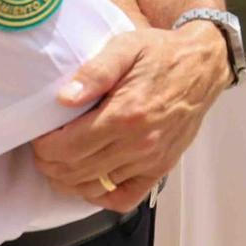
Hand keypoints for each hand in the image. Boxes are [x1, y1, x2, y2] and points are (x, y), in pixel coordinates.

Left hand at [31, 22, 227, 211]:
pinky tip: (92, 178)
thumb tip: (64, 98)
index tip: (41, 134)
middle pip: (74, 172)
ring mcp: (151, 160)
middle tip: (46, 147)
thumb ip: (94, 71)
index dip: (43, 146)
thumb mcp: (126, 47)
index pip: (65, 148)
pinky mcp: (161, 168)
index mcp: (126, 114)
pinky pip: (123, 198)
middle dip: (49, 163)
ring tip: (63, 161)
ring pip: (93, 188)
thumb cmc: (163, 54)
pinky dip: (101, 195)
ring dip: (68, 180)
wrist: (204, 65)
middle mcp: (139, 143)